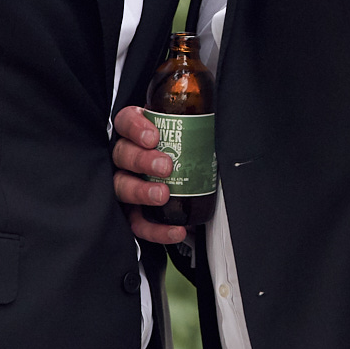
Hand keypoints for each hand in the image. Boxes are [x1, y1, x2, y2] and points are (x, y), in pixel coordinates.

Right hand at [113, 106, 186, 245]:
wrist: (187, 178)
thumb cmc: (186, 148)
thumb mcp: (189, 129)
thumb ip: (198, 120)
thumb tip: (228, 117)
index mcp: (136, 132)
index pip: (125, 122)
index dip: (135, 128)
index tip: (154, 135)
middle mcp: (124, 156)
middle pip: (121, 154)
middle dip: (142, 160)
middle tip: (165, 165)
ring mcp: (124, 184)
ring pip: (121, 187)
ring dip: (141, 191)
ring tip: (163, 194)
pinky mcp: (129, 213)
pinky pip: (136, 224)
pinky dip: (155, 229)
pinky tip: (176, 230)